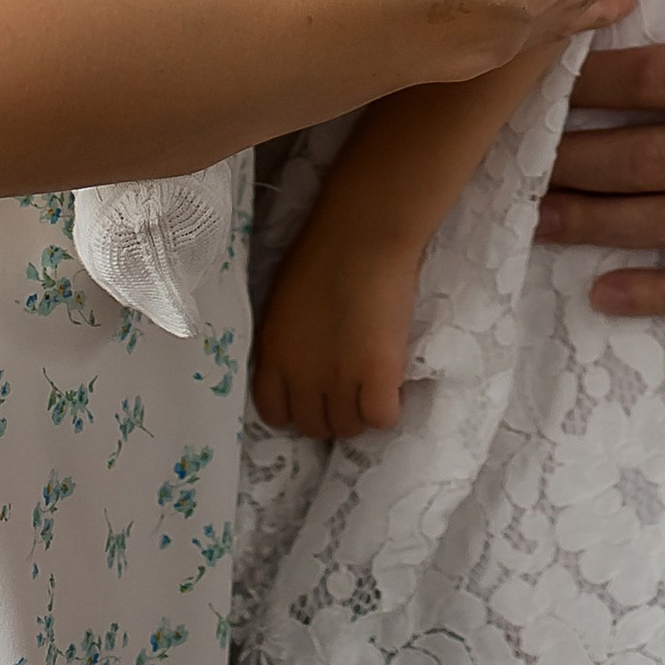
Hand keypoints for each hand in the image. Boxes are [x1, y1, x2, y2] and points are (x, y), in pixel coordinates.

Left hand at [251, 216, 422, 439]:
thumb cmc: (322, 251)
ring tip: (372, 387)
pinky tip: (392, 385)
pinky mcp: (379, 376)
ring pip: (348, 427)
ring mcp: (340, 381)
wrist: (362, 237)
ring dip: (360, 413)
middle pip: (313, 426)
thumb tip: (303, 359)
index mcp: (272, 355)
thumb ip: (287, 340)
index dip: (295, 409)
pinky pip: (381, 418)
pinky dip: (388, 408)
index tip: (312, 397)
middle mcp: (301, 377)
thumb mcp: (283, 301)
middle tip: (348, 391)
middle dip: (329, 414)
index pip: (274, 412)